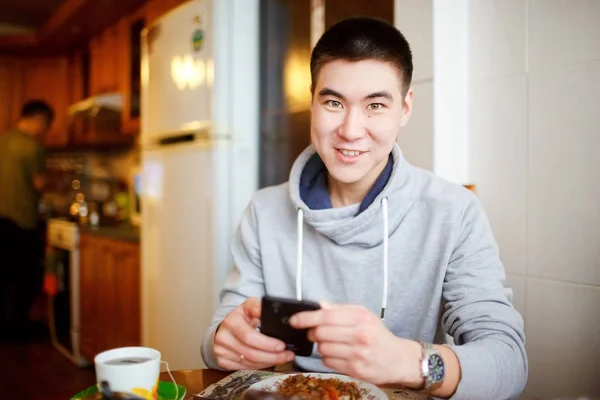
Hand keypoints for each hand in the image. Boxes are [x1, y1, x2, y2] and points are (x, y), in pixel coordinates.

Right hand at [214, 297, 295, 369]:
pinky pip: (245, 368)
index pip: (249, 336)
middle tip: (288, 355)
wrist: (223, 328)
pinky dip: (260, 366)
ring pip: (249, 363)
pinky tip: (269, 362)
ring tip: (283, 358)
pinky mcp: (222, 361)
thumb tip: (266, 310)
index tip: (282, 345)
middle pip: (251, 353)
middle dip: (273, 356)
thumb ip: (257, 306)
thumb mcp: (248, 306)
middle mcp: (224, 338)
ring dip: (269, 362)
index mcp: (231, 322)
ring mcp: (221, 351)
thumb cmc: (239, 317)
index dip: (267, 343)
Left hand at [289, 302, 422, 386]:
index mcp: (361, 318)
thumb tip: (317, 304)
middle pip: (321, 333)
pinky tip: (337, 354)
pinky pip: (329, 362)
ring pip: (323, 349)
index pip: (326, 316)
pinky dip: (327, 357)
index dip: (306, 318)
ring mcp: (358, 354)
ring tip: (330, 343)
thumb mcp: (364, 315)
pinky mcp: (356, 370)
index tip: (294, 320)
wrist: (398, 359)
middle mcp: (360, 335)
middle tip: (313, 333)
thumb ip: (339, 309)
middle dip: (311, 333)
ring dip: (320, 346)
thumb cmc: (377, 334)